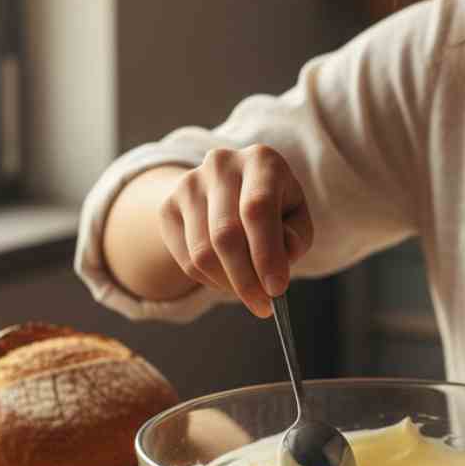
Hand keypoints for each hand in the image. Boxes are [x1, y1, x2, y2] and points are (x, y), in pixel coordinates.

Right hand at [158, 145, 312, 317]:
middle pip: (226, 234)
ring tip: (249, 293)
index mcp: (261, 160)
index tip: (276, 289)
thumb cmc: (275, 207)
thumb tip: (280, 260)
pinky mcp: (168, 206)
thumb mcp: (296, 216)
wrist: (230, 189)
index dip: (266, 253)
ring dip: (228, 284)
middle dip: (246, 279)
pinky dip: (210, 281)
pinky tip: (228, 279)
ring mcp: (189, 183)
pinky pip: (186, 259)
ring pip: (203, 252)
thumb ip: (296, 237)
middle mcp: (221, 164)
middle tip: (262, 305)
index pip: (257, 209)